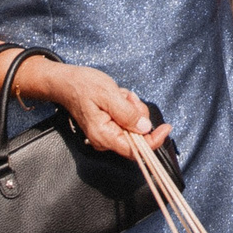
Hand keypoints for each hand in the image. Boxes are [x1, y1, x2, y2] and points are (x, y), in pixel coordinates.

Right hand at [31, 61, 172, 153]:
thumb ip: (127, 113)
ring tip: (119, 95)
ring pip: (134, 124)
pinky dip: (127, 106)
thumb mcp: (108, 95)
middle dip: (137, 114)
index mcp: (104, 136)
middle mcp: (105, 139)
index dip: (154, 141)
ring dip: (132, 107)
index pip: (135, 150)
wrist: (66, 82)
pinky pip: (127, 118)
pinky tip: (117, 96)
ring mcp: (107, 133)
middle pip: (137, 135)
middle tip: (127, 98)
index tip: (166, 128)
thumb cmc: (83, 86)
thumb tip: (145, 128)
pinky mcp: (109, 125)